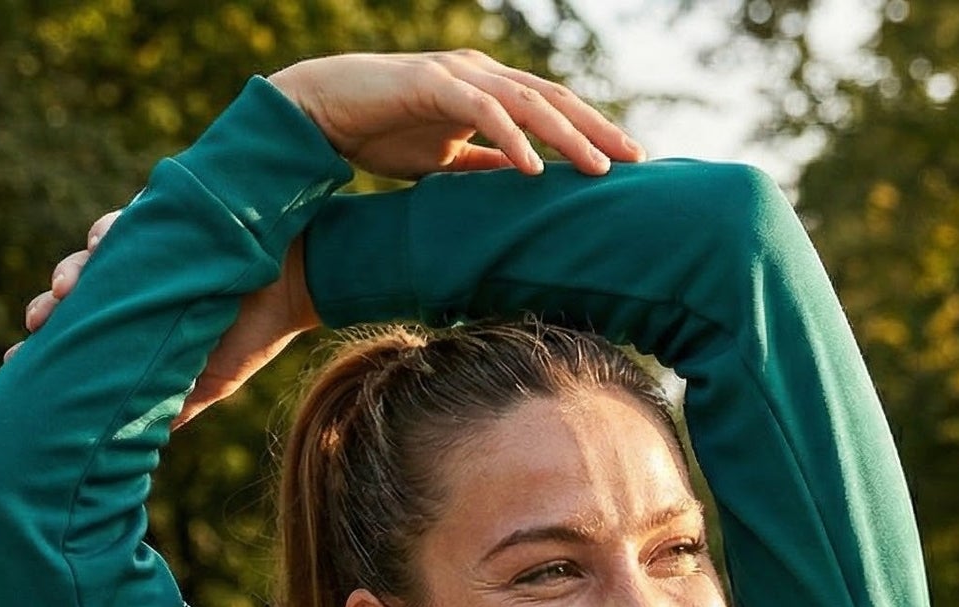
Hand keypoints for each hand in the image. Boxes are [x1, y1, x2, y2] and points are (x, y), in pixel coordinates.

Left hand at [16, 215, 315, 426]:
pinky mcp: (165, 218)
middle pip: (75, 293)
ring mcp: (147, 249)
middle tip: (35, 327)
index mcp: (138, 320)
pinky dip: (109, 231)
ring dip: (72, 271)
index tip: (15, 364)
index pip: (81, 331)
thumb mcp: (213, 379)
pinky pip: (127, 220)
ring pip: (92, 257)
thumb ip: (177, 405)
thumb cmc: (257, 330)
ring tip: (63, 290)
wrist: (299, 284)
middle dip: (50, 309)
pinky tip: (99, 244)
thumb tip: (145, 445)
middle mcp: (135, 283)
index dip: (48, 344)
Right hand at [269, 50, 642, 181]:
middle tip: (634, 159)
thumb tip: (521, 181)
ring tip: (597, 168)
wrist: (324, 110)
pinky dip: (510, 139)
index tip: (626, 161)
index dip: (590, 131)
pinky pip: (481, 112)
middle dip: (595, 129)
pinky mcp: (430, 85)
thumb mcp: (445, 158)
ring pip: (526, 102)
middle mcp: (481, 74)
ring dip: (565, 136)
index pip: (552, 108)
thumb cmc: (383, 132)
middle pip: (552, 100)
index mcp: (489, 89)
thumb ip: (483, 164)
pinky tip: (533, 167)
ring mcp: (457, 75)